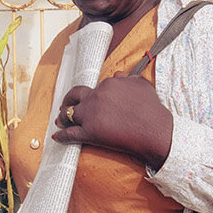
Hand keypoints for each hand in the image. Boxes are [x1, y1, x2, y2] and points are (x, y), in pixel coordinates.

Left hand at [52, 73, 172, 170]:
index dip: (89, 95)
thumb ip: (127, 78)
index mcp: (107, 84)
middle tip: (65, 106)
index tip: (88, 100)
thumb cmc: (152, 108)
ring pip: (69, 114)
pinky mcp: (90, 132)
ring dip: (62, 118)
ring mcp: (91, 115)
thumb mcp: (141, 84)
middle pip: (74, 96)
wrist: (155, 130)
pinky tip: (57, 137)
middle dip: (67, 100)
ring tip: (60, 121)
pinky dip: (61, 136)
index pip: (93, 87)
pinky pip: (70, 134)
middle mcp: (96, 96)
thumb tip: (116, 74)